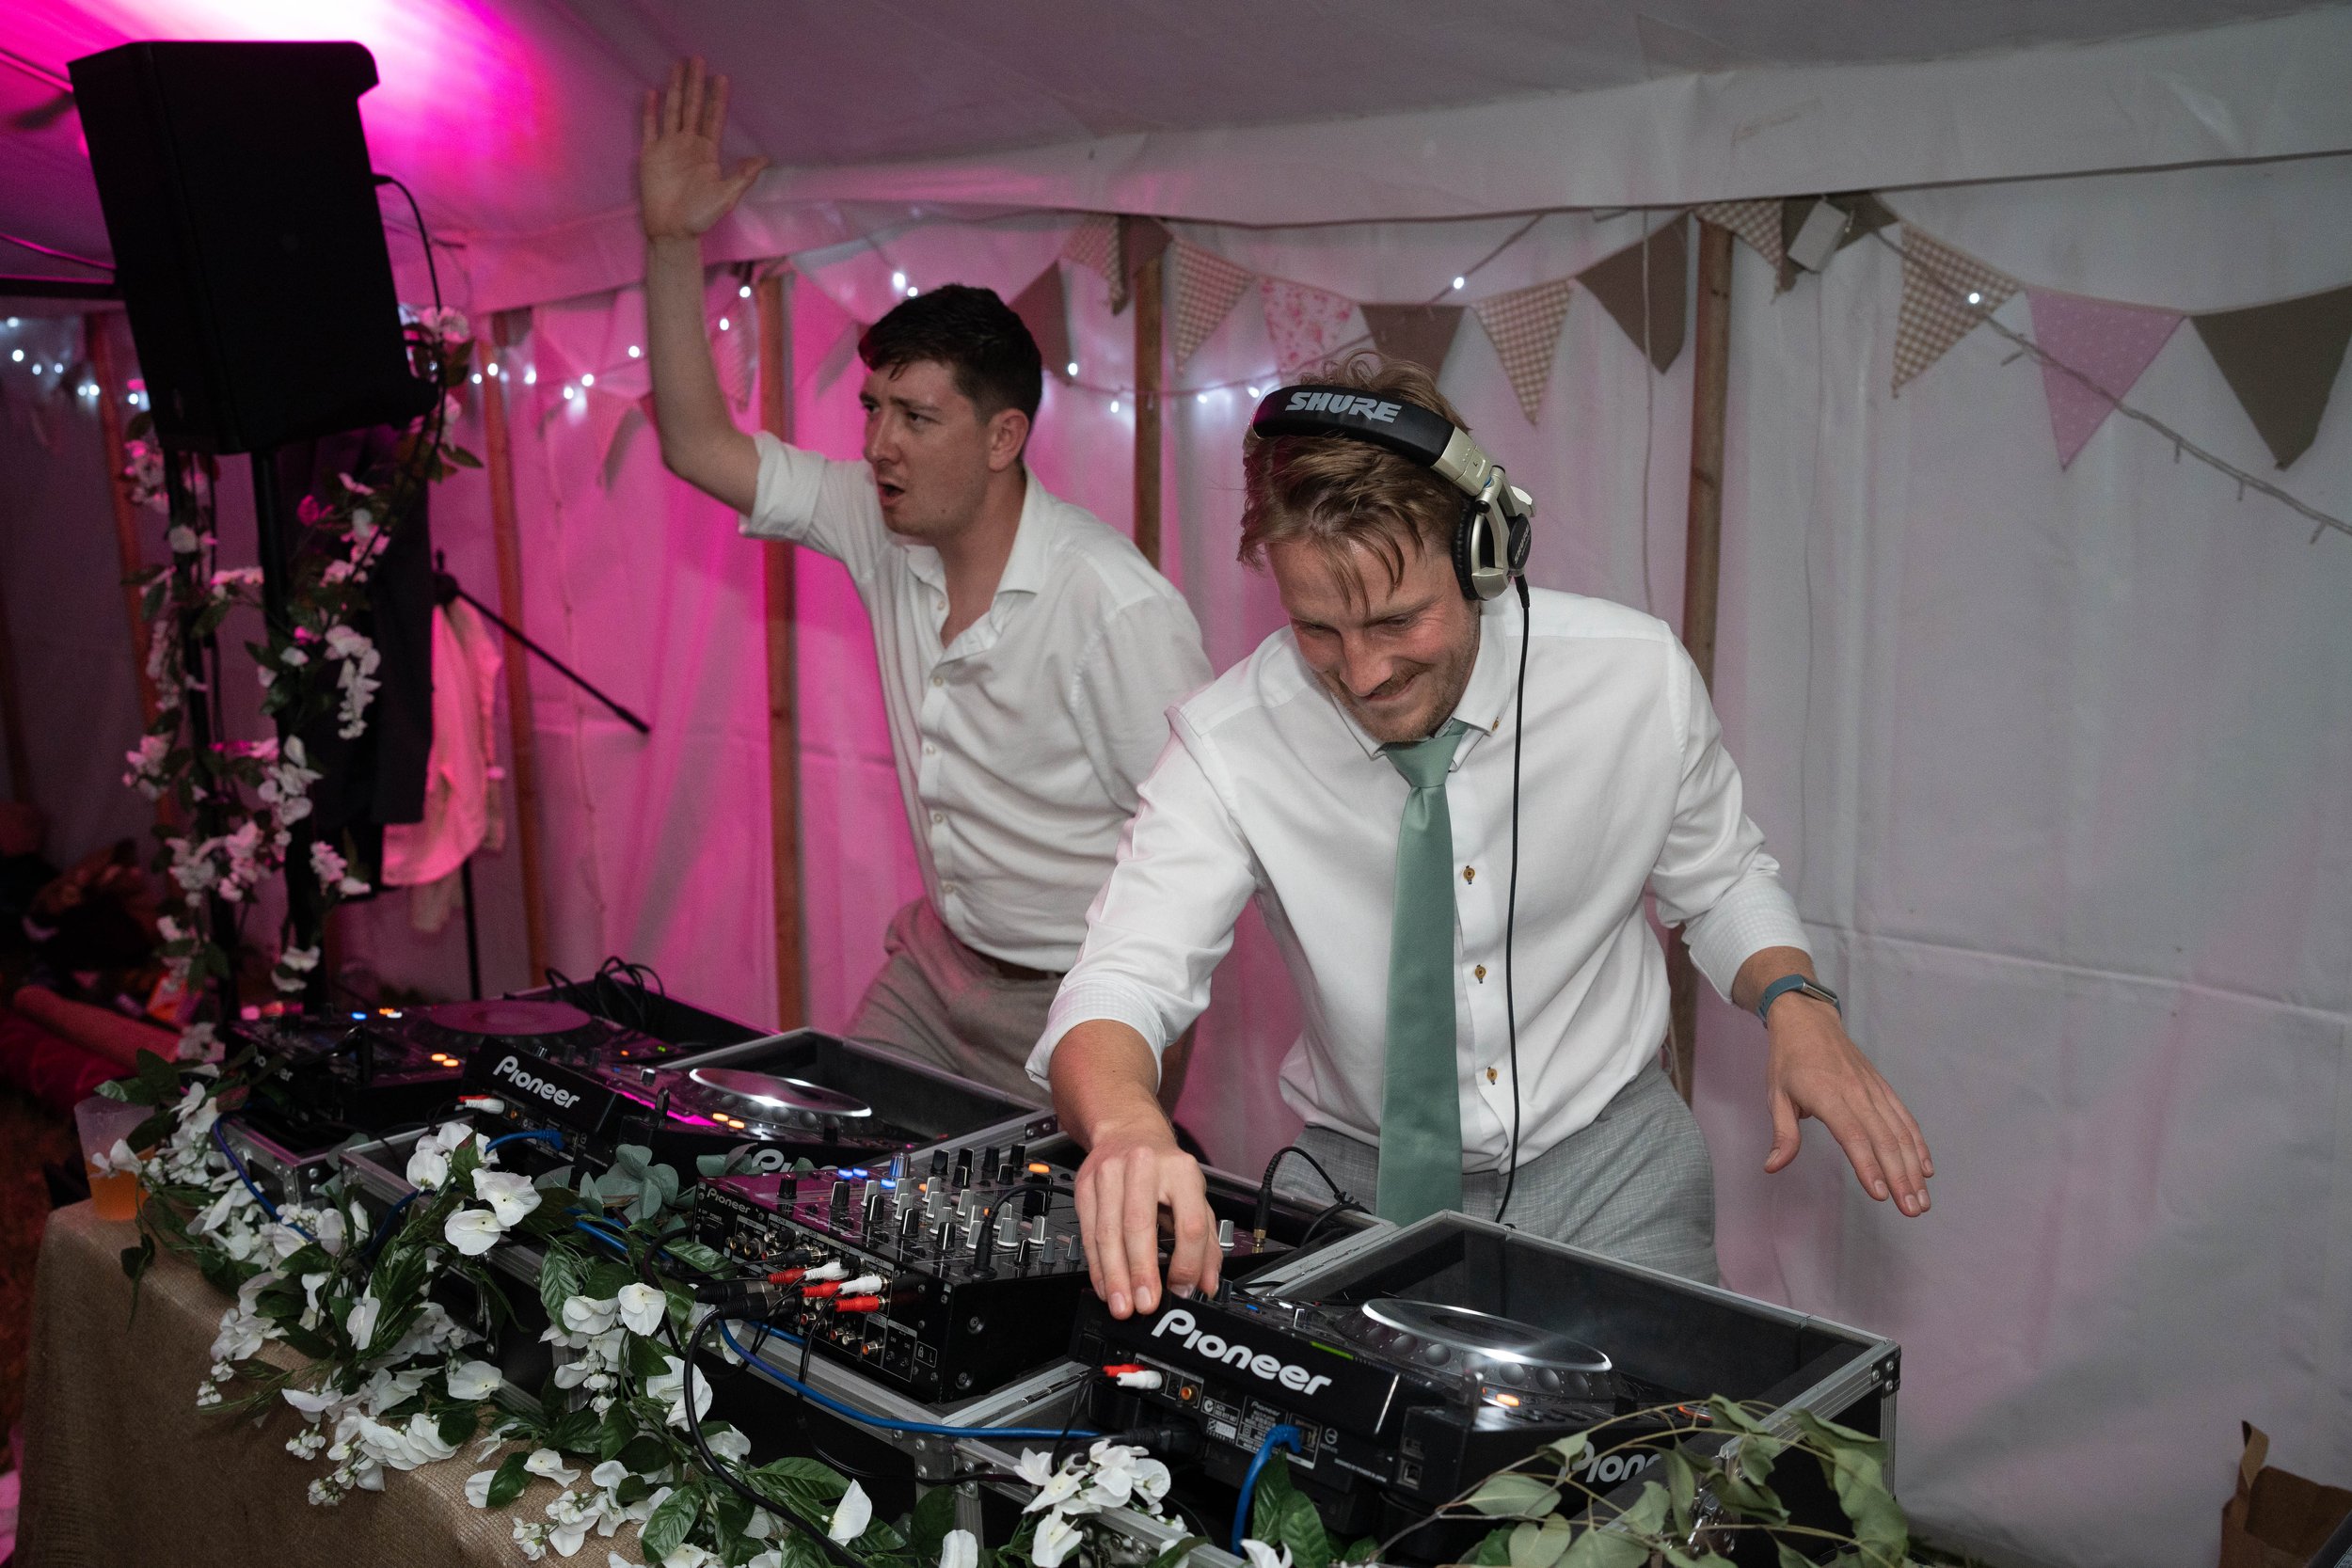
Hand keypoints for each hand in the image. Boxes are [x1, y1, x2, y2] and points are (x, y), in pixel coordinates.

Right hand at [638, 58, 767, 241]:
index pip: (713, 118)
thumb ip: (744, 176)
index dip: (717, 98)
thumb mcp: (727, 196)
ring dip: (675, 89)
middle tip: (697, 58)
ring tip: (677, 66)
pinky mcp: (650, 155)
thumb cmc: (701, 217)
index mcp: (707, 152)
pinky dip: (650, 110)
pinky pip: (650, 127)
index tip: (721, 77)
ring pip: (672, 110)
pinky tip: (651, 92)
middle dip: (695, 83)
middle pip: (692, 107)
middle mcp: (688, 145)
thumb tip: (765, 158)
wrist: (672, 231)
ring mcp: (669, 148)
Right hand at [1071, 1113, 1218, 1318]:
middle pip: (1140, 1226)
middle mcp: (1144, 1167)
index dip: (1187, 1263)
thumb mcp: (1195, 1197)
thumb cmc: (1165, 1169)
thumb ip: (1206, 1243)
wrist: (1128, 1133)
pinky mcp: (1085, 1186)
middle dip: (1141, 1272)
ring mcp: (1109, 1174)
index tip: (1183, 1290)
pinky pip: (1088, 1232)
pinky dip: (1096, 1265)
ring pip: (1109, 1232)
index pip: (1189, 1224)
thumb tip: (1206, 1284)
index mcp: (1181, 1171)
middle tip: (1145, 1305)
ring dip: (1115, 1275)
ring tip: (1122, 1304)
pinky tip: (1105, 1285)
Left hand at [1762, 994, 1933, 1215]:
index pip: (1853, 1136)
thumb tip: (1773, 1167)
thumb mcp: (1775, 1095)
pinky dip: (1918, 1144)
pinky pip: (1905, 1118)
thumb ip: (1783, 1134)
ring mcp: (1874, 1090)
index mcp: (1828, 1096)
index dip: (1868, 1166)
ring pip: (1900, 1133)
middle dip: (1900, 1178)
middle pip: (1885, 1140)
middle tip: (1912, 1211)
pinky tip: (1925, 1169)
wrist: (1808, 1020)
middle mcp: (1857, 1093)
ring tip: (1922, 1201)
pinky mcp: (1883, 1088)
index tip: (1880, 1195)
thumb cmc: (1788, 1060)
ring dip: (1913, 1168)